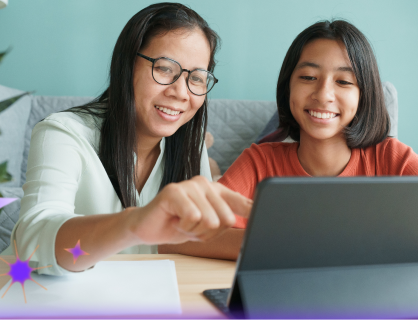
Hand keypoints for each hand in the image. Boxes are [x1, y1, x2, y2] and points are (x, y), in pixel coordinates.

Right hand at [127, 176, 251, 244]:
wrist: (148, 227)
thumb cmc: (178, 224)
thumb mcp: (207, 227)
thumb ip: (225, 222)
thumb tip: (245, 223)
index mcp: (217, 191)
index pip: (242, 202)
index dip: (255, 210)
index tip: (269, 214)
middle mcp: (205, 184)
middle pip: (226, 219)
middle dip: (209, 233)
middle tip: (193, 227)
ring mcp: (190, 185)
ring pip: (209, 220)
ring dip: (194, 231)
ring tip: (183, 223)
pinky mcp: (174, 191)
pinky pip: (193, 217)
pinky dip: (184, 226)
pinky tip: (175, 220)